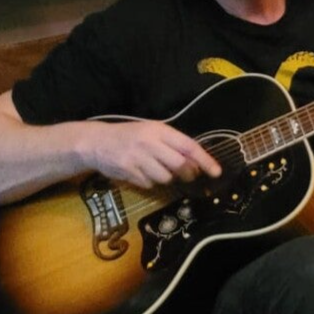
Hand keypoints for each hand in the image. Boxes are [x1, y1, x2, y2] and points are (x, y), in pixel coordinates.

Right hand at [88, 119, 220, 189]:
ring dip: (166, 178)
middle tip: (186, 174)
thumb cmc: (130, 136)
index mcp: (159, 130)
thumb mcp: (152, 132)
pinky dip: (150, 182)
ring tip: (155, 168)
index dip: (205, 160)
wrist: (96, 142)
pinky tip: (141, 172)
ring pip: (165, 177)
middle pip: (180, 165)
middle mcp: (149, 143)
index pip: (188, 145)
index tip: (216, 171)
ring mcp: (137, 158)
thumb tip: (198, 163)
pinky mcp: (128, 171)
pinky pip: (149, 184)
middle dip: (188, 173)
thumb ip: (174, 144)